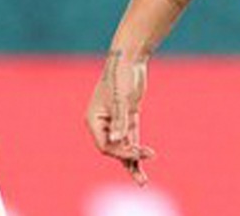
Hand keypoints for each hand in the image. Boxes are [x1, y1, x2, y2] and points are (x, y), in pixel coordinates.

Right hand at [86, 49, 153, 184]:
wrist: (129, 57)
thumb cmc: (121, 76)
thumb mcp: (121, 100)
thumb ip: (120, 122)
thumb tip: (117, 141)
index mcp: (93, 120)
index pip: (105, 146)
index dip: (121, 152)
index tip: (138, 151)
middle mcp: (102, 123)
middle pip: (114, 150)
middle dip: (128, 162)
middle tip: (143, 178)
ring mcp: (115, 120)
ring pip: (123, 146)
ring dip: (133, 161)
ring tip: (143, 182)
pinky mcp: (128, 116)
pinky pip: (131, 137)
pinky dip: (138, 148)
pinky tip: (145, 159)